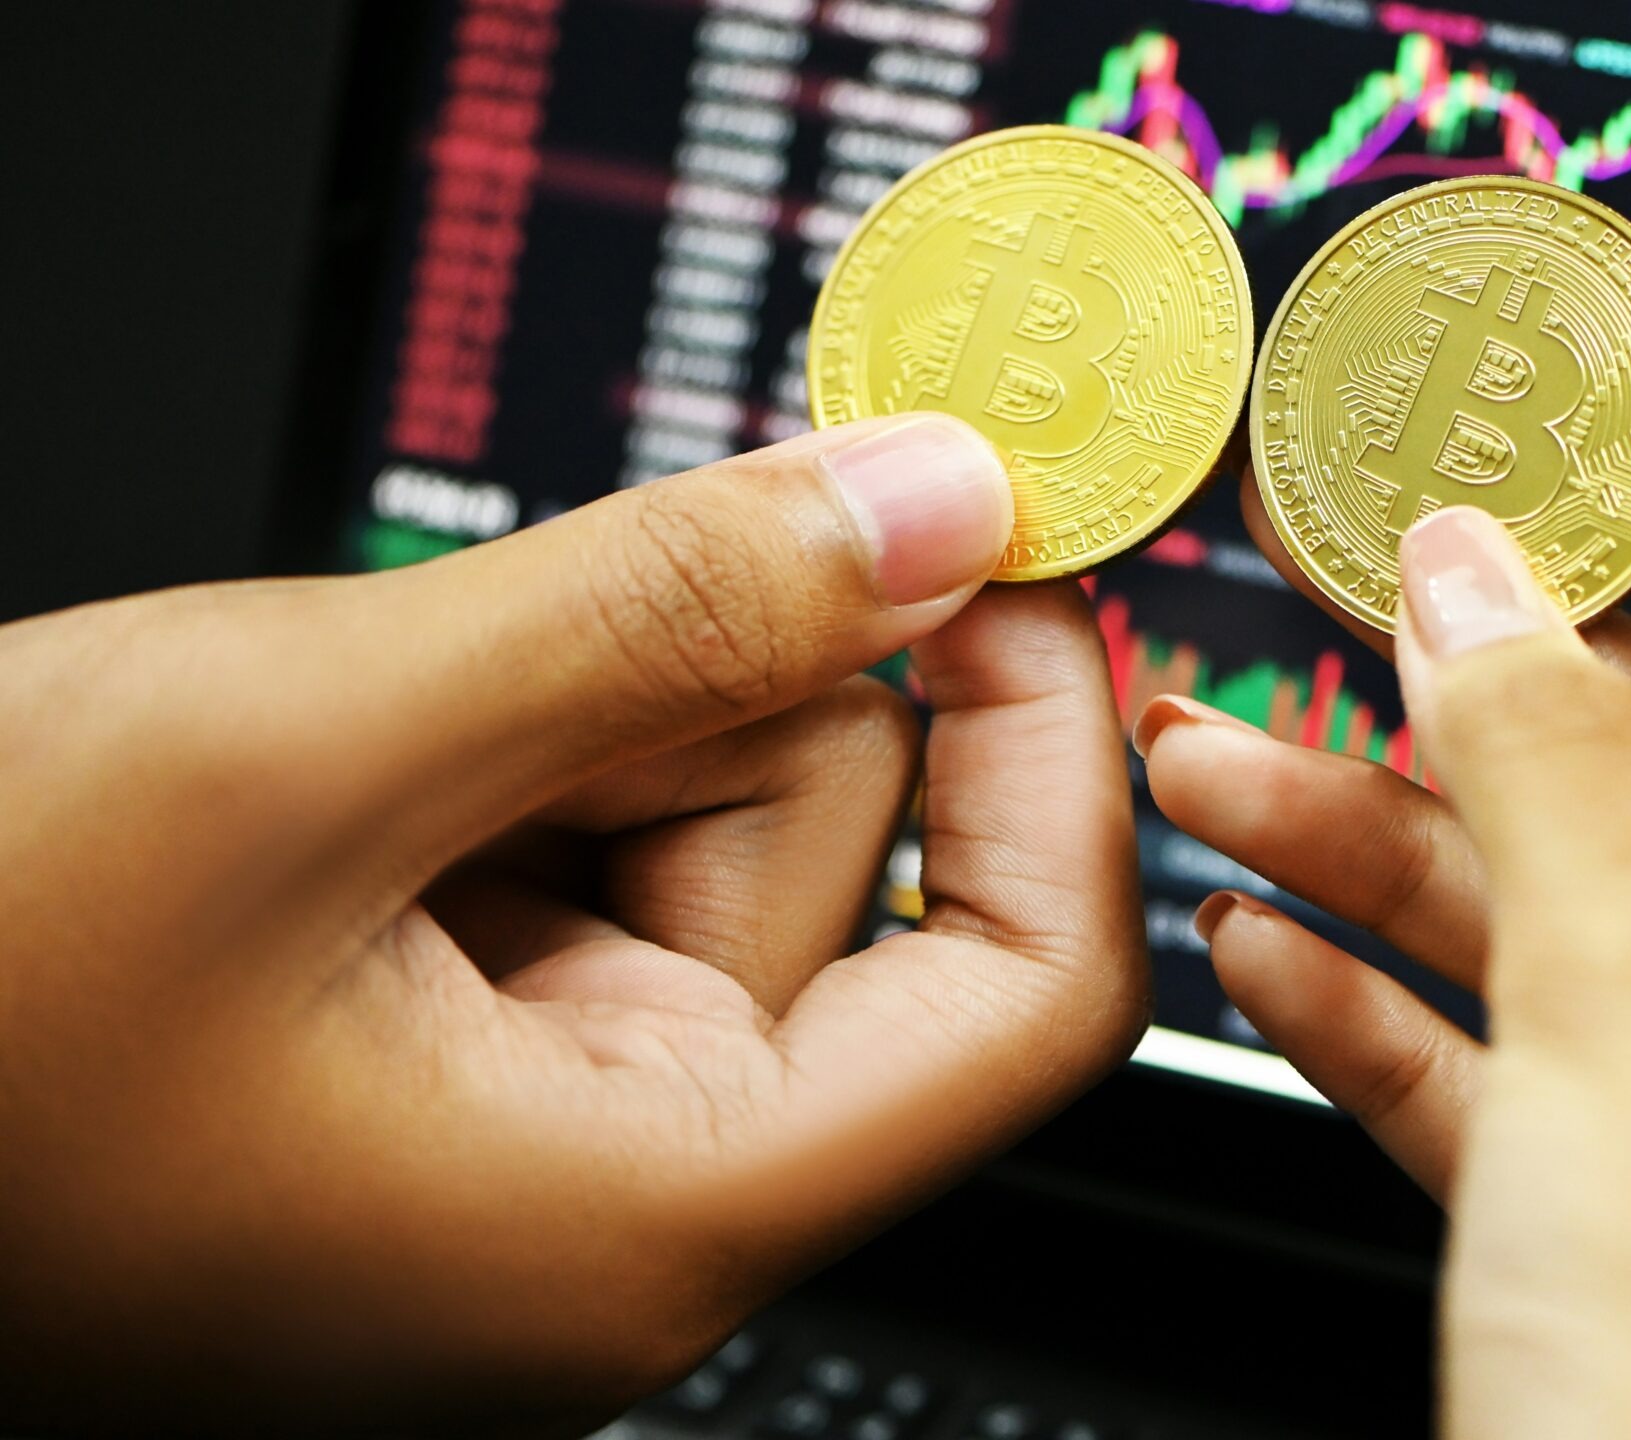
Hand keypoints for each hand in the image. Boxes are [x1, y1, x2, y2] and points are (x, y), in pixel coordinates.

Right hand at [0, 417, 1145, 1435]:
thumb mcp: (306, 746)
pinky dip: (479, 748)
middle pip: (838, 868)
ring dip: (559, 709)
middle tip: (503, 644)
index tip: (1003, 560)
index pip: (1028, 993)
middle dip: (696, 698)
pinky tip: (310, 761)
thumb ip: (671, 614)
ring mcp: (506, 1123)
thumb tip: (943, 509)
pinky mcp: (415, 1044)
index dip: (1053, 759)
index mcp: (647, 1213)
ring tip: (334, 730)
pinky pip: (552, 840)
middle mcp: (607, 1195)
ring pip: (686, 827)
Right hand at [1140, 419, 1630, 1439]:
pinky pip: (1492, 1068)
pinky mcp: (1614, 1244)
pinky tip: (1251, 931)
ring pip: (1563, 930)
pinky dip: (1372, 999)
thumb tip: (1476, 575)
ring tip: (1221, 752)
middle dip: (1505, 694)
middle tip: (1369, 574)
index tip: (1629, 432)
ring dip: (1386, 841)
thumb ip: (1550, 768)